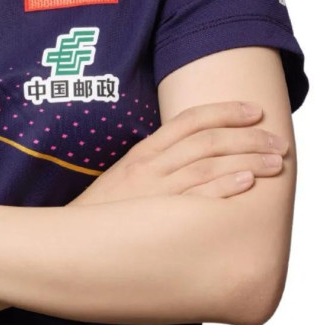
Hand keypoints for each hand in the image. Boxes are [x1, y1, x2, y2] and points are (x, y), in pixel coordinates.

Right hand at [70, 100, 288, 206]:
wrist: (73, 241)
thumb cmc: (104, 214)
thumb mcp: (127, 178)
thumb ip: (157, 165)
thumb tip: (194, 159)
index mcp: (145, 151)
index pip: (190, 120)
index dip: (224, 111)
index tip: (254, 109)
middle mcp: (152, 165)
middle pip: (207, 139)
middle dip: (247, 136)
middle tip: (277, 138)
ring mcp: (155, 190)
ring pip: (208, 164)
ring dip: (247, 159)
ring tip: (275, 160)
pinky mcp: (159, 216)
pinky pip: (197, 196)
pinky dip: (225, 186)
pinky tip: (247, 180)